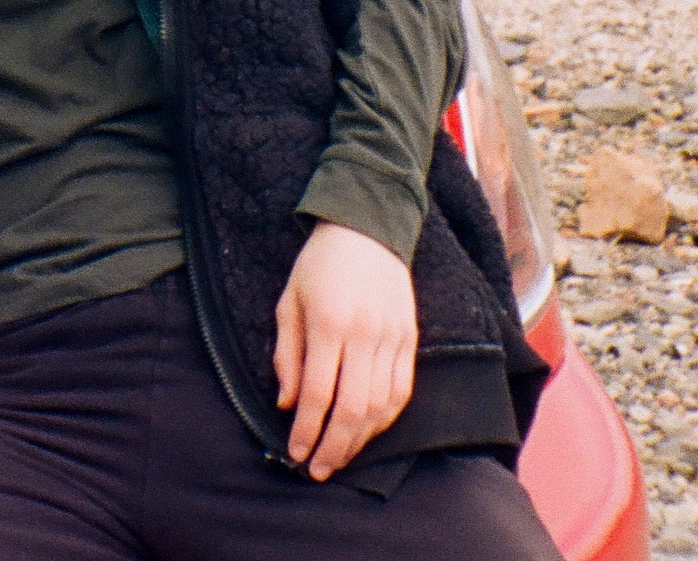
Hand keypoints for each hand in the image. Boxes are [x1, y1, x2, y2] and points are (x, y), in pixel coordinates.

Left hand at [272, 220, 416, 479]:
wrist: (367, 227)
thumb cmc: (319, 265)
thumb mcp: (289, 302)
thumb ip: (287, 355)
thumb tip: (287, 405)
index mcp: (330, 323)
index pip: (318, 393)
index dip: (306, 430)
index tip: (296, 453)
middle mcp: (365, 334)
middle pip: (353, 408)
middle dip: (334, 447)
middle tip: (318, 470)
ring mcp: (393, 338)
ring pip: (381, 406)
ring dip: (361, 440)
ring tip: (340, 457)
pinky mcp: (410, 339)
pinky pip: (402, 391)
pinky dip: (386, 419)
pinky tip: (369, 432)